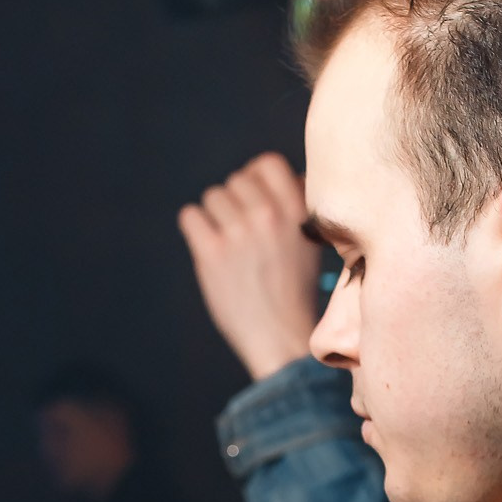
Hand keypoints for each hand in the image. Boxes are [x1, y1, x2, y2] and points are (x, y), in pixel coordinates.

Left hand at [178, 152, 323, 383]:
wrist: (281, 338)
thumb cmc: (295, 291)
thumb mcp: (311, 244)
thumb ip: (296, 207)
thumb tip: (287, 175)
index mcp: (298, 211)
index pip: (267, 163)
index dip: (258, 177)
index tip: (256, 198)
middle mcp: (268, 216)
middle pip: (237, 180)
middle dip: (237, 202)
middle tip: (242, 232)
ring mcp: (238, 233)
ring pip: (213, 197)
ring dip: (216, 217)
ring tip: (229, 244)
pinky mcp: (211, 253)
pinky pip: (190, 216)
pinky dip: (196, 229)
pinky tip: (210, 248)